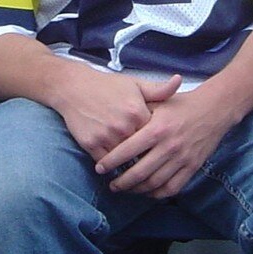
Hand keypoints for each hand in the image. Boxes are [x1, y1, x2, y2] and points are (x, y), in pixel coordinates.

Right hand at [54, 64, 178, 163]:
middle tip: (150, 166)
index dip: (157, 144)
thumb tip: (179, 81)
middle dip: (145, 158)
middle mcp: (123, 126)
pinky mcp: (90, 144)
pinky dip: (110, 166)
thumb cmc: (107, 86)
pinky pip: (105, 163)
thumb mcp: (134, 84)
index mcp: (137, 112)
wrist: (73, 87)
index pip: (155, 138)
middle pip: (141, 152)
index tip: (160, 149)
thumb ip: (158, 90)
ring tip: (134, 172)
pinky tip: (115, 166)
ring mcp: (106, 136)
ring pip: (123, 160)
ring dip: (128, 166)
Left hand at [97, 85, 226, 198]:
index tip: (100, 168)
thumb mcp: (157, 102)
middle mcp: (168, 146)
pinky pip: (172, 188)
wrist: (213, 109)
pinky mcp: (192, 167)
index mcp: (156, 128)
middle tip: (112, 185)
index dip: (111, 162)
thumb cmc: (180, 105)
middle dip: (121, 182)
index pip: (127, 150)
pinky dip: (157, 194)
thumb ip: (137, 114)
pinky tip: (147, 192)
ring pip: (154, 183)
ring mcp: (182, 159)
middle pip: (139, 172)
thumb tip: (114, 126)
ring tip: (126, 189)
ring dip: (137, 190)